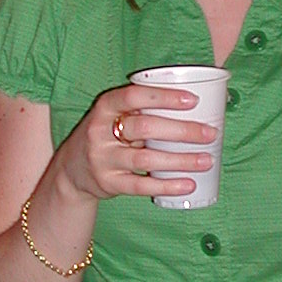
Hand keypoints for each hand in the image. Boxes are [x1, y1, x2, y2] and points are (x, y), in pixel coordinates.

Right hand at [54, 84, 220, 204]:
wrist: (71, 171)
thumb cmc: (106, 137)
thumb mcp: (113, 117)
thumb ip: (140, 112)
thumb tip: (194, 110)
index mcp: (105, 107)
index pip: (133, 96)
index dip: (163, 97)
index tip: (193, 100)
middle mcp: (100, 131)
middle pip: (144, 127)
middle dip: (182, 130)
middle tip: (210, 133)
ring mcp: (102, 158)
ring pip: (146, 158)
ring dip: (180, 160)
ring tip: (207, 160)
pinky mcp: (108, 183)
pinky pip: (140, 185)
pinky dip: (167, 185)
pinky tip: (187, 184)